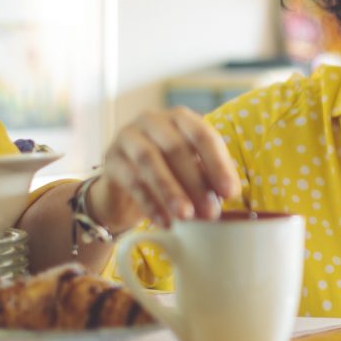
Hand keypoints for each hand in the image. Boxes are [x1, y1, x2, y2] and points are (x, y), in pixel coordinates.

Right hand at [91, 107, 241, 231]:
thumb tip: (229, 192)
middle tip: (210, 212)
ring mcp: (128, 136)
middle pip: (176, 147)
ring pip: (149, 161)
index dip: (218, 165)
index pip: (203, 136)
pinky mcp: (110, 158)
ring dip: (171, 191)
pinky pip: (130, 180)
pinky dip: (150, 202)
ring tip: (186, 216)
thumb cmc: (169, 174)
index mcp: (180, 118)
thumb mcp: (194, 172)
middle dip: (195, 182)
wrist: (126, 188)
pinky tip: (165, 222)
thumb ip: (211, 177)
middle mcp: (153, 120)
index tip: (230, 193)